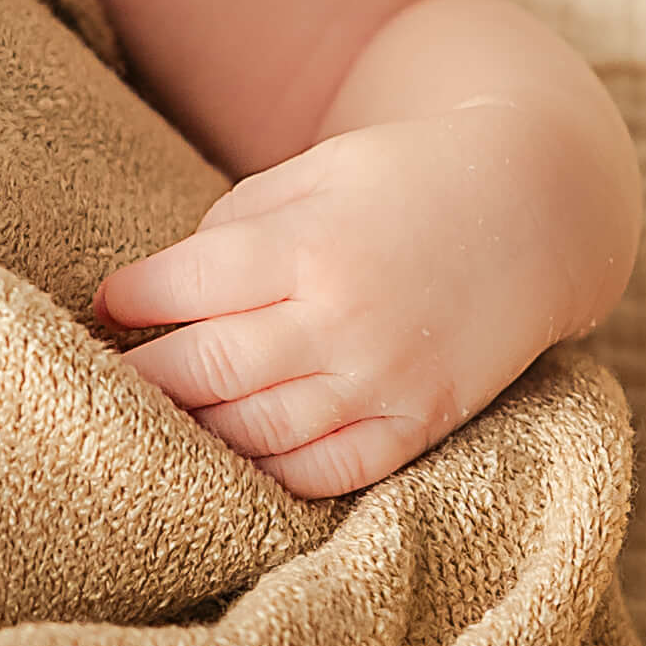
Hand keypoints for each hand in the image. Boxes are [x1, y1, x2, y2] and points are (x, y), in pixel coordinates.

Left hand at [94, 111, 589, 497]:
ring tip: (160, 423)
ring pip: (256, 431)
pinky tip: (237, 459)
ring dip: (194, 433)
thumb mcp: (318, 171)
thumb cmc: (406, 180)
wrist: (537, 208)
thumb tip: (166, 289)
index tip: (108, 305)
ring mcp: (384, 379)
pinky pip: (328, 472)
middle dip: (143, 378)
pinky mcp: (420, 422)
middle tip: (109, 380)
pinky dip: (271, 474)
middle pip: (207, 367)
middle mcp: (344, 318)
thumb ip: (237, 223)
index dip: (132, 298)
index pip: (188, 283)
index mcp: (312, 243)